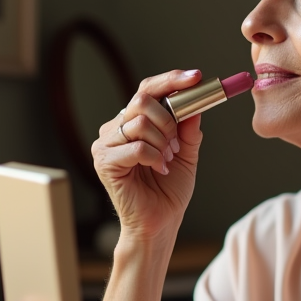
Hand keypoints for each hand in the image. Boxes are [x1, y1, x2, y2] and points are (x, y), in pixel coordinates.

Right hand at [93, 69, 203, 240]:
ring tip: (166, 161)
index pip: (147, 89)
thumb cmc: (168, 191)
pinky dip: (155, 158)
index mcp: (133, 122)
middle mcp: (116, 129)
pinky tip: (159, 169)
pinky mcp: (104, 162)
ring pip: (141, 122)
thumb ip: (189, 129)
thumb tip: (196, 103)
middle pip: (142, 100)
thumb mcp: (186, 154)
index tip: (196, 77)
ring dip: (163, 142)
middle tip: (176, 143)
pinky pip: (137, 146)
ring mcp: (106, 144)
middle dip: (169, 119)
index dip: (171, 80)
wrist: (159, 223)